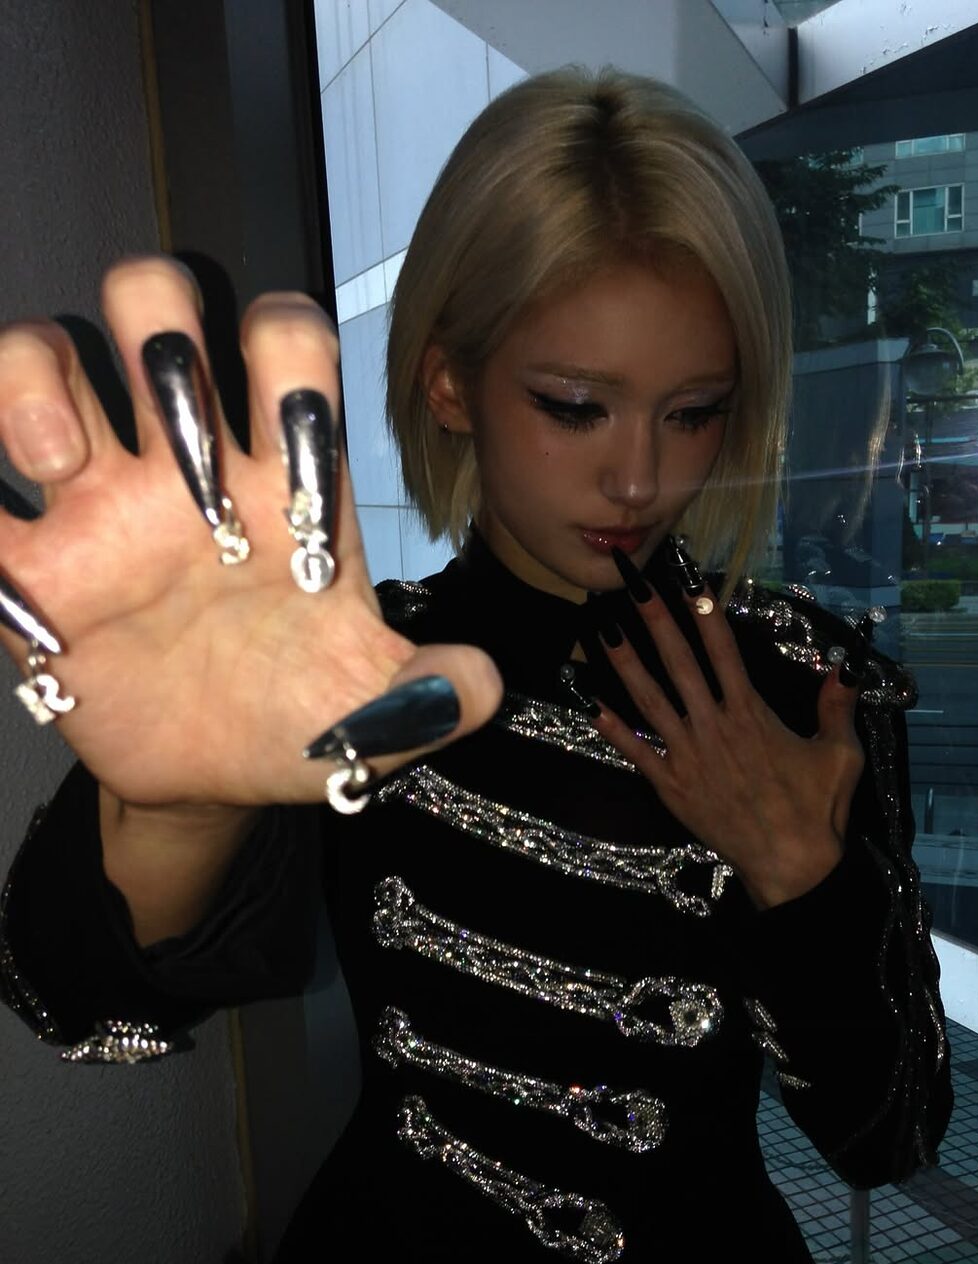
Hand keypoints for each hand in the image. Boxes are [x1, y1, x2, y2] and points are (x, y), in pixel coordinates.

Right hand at [0, 257, 501, 809]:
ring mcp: (98, 509)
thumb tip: (483, 687)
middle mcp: (187, 471)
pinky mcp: (28, 569)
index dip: (286, 345)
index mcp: (282, 483)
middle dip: (154, 328)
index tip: (286, 427)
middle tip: (169, 426)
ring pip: (46, 363)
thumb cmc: (295, 724)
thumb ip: (429, 695)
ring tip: (61, 465)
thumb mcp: (370, 715)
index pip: (287, 348)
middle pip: (156, 317)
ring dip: (38, 383)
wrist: (209, 784)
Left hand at [591, 566, 864, 909]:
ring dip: (626, 663)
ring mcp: (689, 755)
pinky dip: (613, 730)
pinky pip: (637, 753)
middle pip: (681, 663)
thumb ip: (836, 707)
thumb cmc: (817, 809)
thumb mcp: (841, 753)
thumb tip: (845, 668)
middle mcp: (715, 727)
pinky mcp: (672, 786)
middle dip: (657, 621)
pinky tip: (590, 706)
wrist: (791, 864)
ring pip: (651, 700)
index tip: (690, 582)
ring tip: (603, 630)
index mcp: (751, 714)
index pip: (725, 651)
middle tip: (635, 587)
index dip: (706, 614)